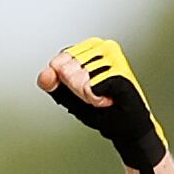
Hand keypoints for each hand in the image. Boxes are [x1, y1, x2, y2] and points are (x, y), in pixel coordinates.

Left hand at [36, 38, 170, 173]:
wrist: (127, 126)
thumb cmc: (102, 109)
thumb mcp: (70, 96)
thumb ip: (53, 84)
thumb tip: (45, 73)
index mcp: (90, 47)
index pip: (58, 62)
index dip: (66, 83)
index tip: (84, 88)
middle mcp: (103, 47)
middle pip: (66, 71)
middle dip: (76, 90)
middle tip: (95, 94)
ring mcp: (114, 58)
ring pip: (79, 80)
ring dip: (88, 96)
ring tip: (103, 96)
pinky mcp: (121, 72)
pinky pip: (92, 87)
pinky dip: (96, 99)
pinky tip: (108, 99)